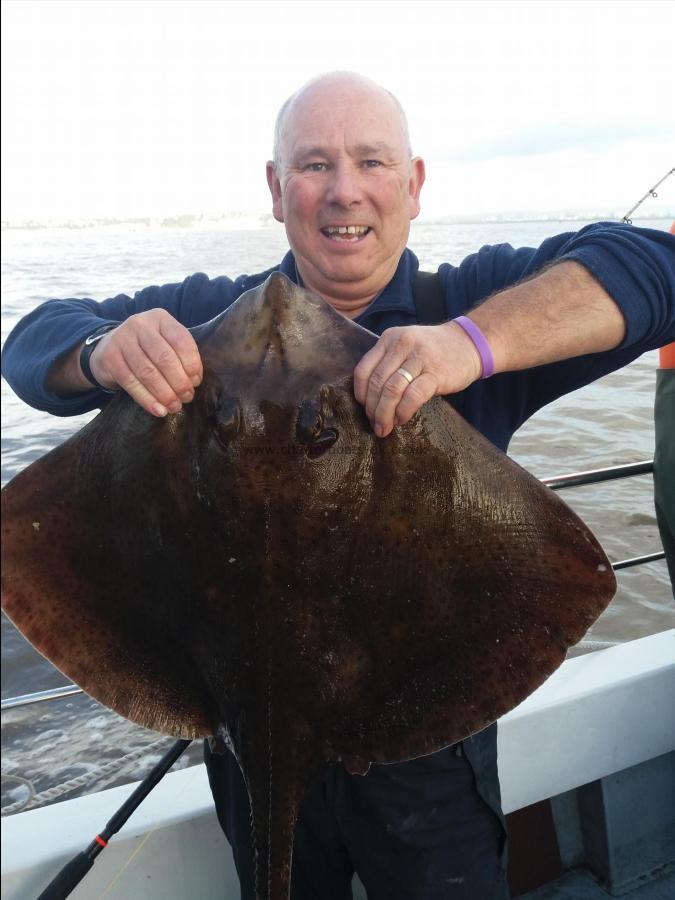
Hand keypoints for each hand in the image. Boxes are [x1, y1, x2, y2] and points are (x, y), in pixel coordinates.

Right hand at [88, 310, 202, 416]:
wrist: (107, 348)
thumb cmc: (146, 349)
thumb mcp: (164, 342)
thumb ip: (179, 354)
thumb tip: (194, 382)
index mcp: (160, 318)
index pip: (181, 341)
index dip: (192, 364)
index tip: (196, 382)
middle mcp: (140, 324)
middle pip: (164, 358)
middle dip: (179, 382)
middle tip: (187, 397)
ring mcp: (122, 339)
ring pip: (148, 372)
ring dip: (164, 394)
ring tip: (174, 406)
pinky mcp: (109, 357)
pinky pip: (131, 382)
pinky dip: (147, 399)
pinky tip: (158, 410)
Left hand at [353, 322, 482, 436]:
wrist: (470, 343)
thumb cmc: (435, 351)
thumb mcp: (406, 347)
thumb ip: (388, 364)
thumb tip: (371, 400)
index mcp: (389, 339)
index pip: (363, 370)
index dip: (361, 395)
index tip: (365, 409)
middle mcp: (401, 345)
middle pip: (376, 383)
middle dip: (372, 409)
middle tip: (375, 424)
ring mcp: (419, 358)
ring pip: (391, 391)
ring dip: (385, 414)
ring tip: (385, 427)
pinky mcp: (435, 373)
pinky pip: (412, 396)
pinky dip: (403, 411)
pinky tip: (402, 419)